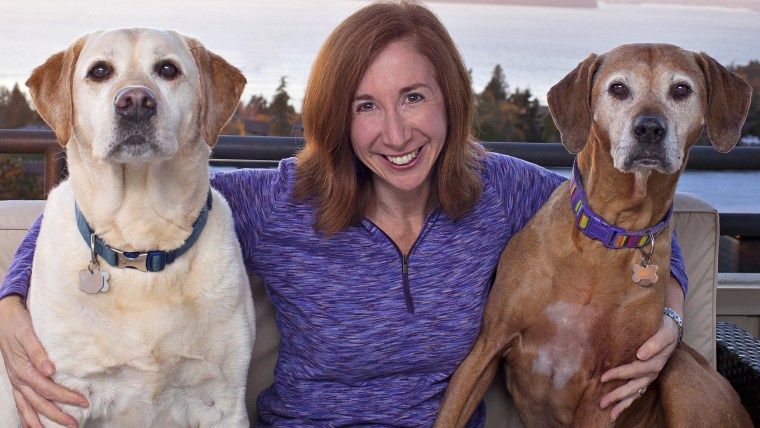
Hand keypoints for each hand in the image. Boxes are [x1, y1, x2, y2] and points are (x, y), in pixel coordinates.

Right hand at [0, 295, 87, 426]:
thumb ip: (38, 351)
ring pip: (27, 407)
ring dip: (41, 422)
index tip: (83, 402)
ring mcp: (16, 381)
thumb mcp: (28, 333)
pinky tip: (32, 426)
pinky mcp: (16, 380)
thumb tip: (50, 370)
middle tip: (74, 424)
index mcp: (24, 369)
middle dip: (57, 415)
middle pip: (39, 402)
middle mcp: (19, 379)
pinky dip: (26, 416)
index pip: (48, 389)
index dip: (66, 397)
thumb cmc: (18, 324)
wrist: (5, 318)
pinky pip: (19, 403)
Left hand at [598, 312, 678, 420]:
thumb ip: (655, 343)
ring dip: (622, 404)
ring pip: (634, 393)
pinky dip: (626, 403)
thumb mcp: (664, 333)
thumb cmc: (664, 329)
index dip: (620, 374)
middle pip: (633, 386)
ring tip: (609, 414)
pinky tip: (616, 411)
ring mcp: (648, 378)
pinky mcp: (644, 379)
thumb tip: (641, 355)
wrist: (669, 330)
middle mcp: (651, 373)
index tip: (604, 377)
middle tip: (601, 402)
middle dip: (617, 395)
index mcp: (655, 362)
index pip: (635, 370)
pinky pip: (635, 394)